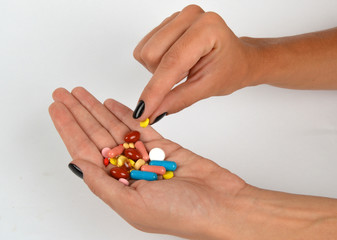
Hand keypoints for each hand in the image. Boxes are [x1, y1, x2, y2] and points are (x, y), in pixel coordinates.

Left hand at [49, 87, 246, 238]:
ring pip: (116, 128)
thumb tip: (78, 164)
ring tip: (82, 93)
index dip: (69, 129)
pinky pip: (139, 127)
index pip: (85, 152)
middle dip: (79, 113)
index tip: (57, 109)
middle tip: (63, 93)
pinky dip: (125, 115)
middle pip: (97, 136)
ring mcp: (145, 157)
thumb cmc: (182, 214)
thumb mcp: (134, 205)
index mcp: (117, 187)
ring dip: (98, 110)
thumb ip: (104, 185)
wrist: (222, 205)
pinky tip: (111, 104)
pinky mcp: (164, 147)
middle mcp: (128, 171)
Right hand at [132, 4, 259, 122]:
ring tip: (183, 69)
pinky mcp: (167, 23)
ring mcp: (177, 17)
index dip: (154, 90)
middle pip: (151, 55)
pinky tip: (176, 62)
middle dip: (161, 77)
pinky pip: (145, 48)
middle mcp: (190, 16)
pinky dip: (156, 63)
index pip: (172, 62)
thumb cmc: (229, 70)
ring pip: (145, 52)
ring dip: (158, 69)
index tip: (142, 112)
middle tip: (183, 78)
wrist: (237, 59)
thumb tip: (151, 113)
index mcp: (207, 29)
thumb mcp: (206, 89)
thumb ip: (177, 100)